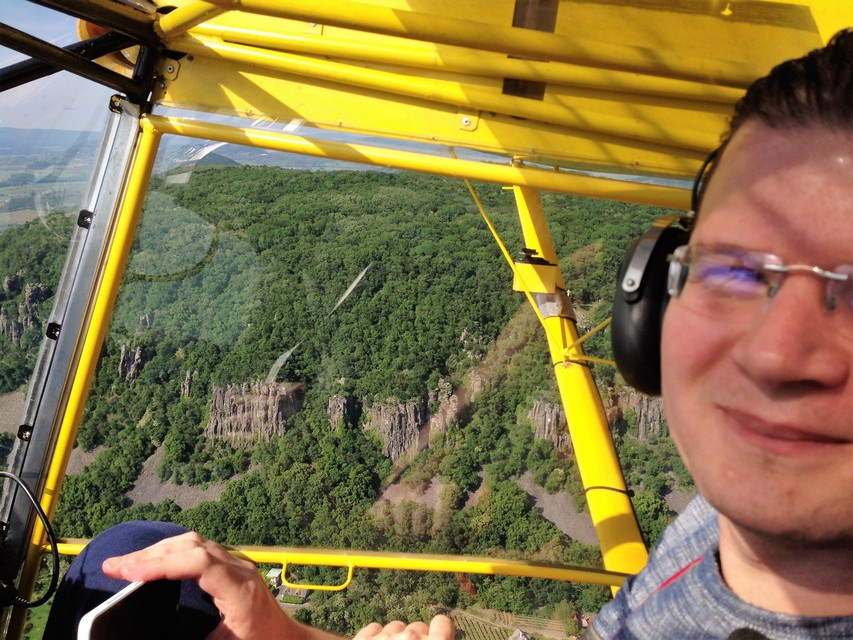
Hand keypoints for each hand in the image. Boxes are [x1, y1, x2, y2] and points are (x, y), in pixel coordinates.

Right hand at [102, 531, 304, 639]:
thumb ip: (188, 639)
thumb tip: (151, 635)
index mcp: (240, 589)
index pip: (198, 562)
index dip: (162, 563)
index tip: (128, 573)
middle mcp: (239, 569)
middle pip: (192, 547)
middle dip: (149, 555)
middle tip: (111, 567)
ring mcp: (237, 564)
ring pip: (194, 543)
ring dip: (158, 550)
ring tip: (124, 564)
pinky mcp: (232, 566)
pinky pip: (199, 549)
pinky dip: (172, 552)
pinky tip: (152, 561)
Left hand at [353, 615, 454, 639]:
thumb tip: (439, 635)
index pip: (443, 623)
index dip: (439, 632)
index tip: (435, 639)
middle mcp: (412, 638)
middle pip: (418, 627)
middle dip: (415, 639)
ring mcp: (386, 638)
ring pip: (395, 626)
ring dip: (394, 638)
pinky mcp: (363, 639)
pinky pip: (374, 628)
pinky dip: (374, 637)